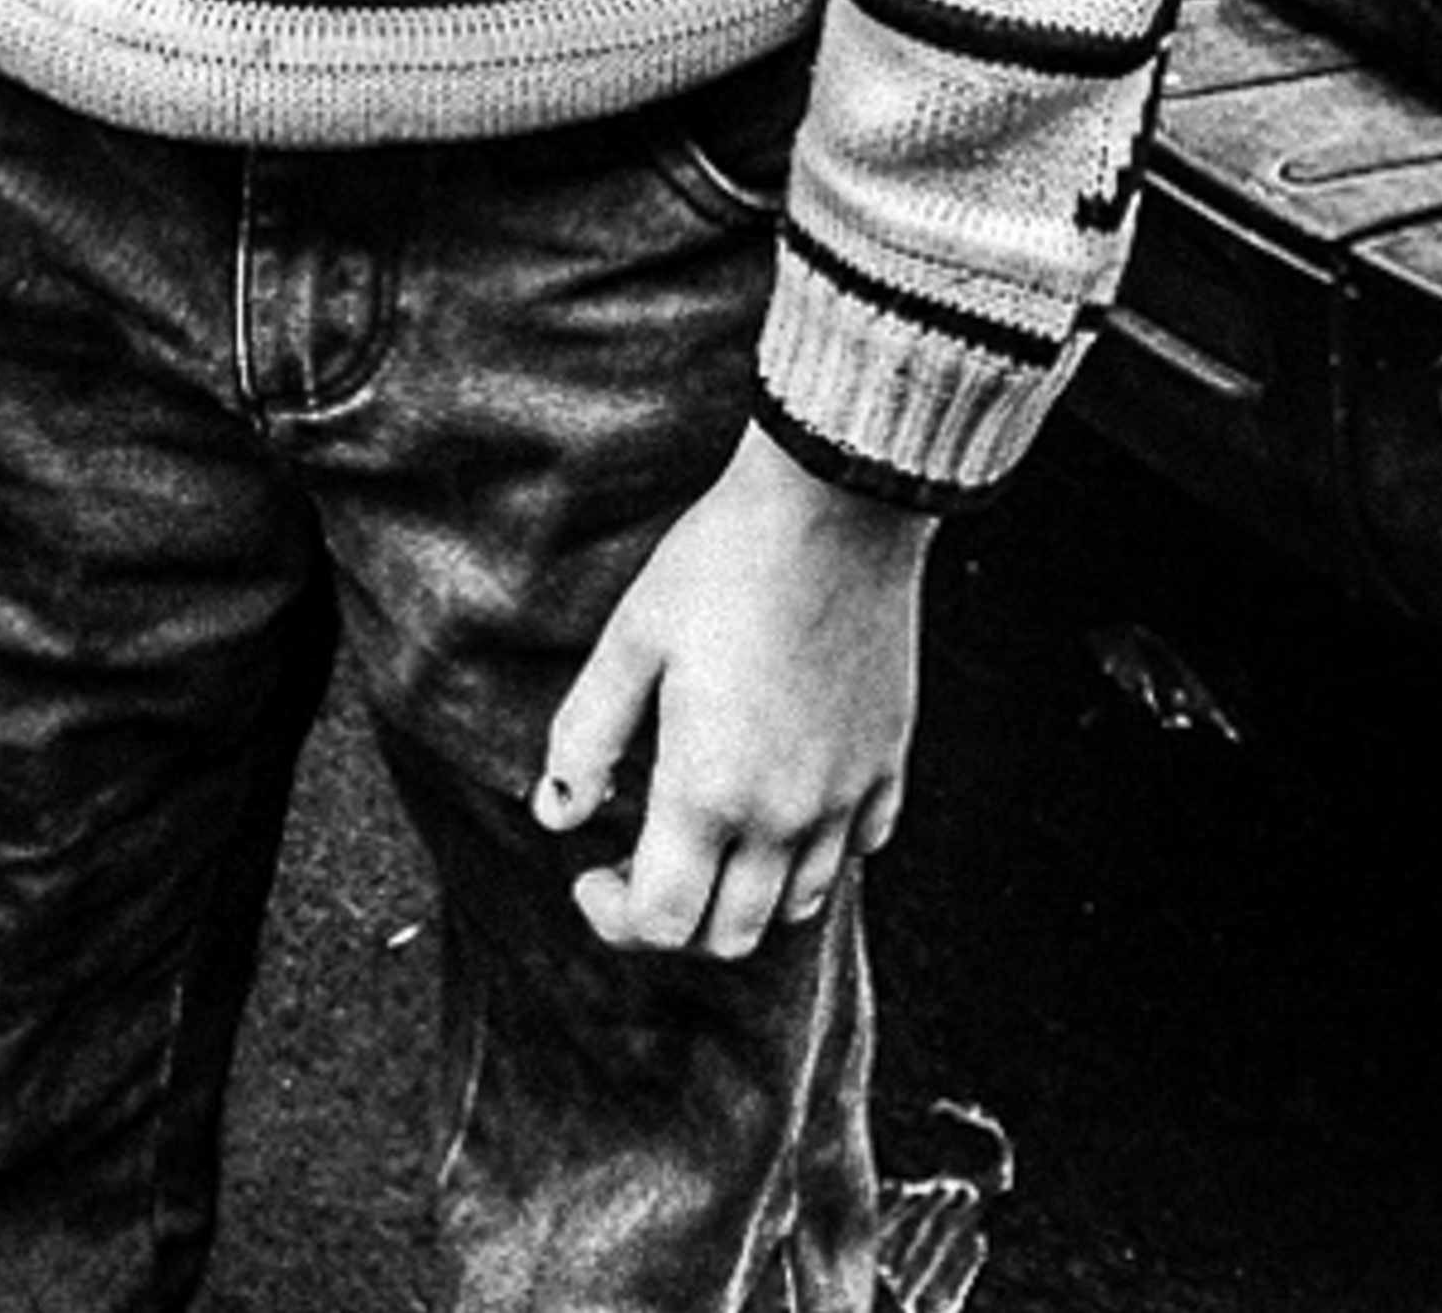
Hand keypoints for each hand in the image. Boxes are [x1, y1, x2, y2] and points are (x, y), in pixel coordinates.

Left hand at [533, 428, 926, 957]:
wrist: (833, 506)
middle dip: (674, 919)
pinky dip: (816, 852)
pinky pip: (858, 848)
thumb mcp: (631, 640)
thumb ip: (586, 736)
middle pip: (730, 935)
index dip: (613, 915)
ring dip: (745, 895)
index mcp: (709, 792)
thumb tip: (554, 812)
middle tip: (640, 862)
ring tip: (709, 834)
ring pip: (799, 906)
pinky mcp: (888, 763)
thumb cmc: (721, 562)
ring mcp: (846, 796)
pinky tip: (784, 799)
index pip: (662, 922)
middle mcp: (785, 816)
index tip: (590, 872)